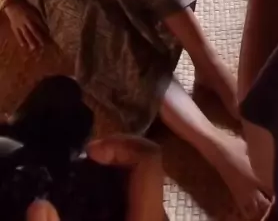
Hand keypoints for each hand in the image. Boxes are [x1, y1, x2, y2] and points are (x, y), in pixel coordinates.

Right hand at [5, 0, 46, 50]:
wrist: (14, 5)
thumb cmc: (27, 7)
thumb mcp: (34, 10)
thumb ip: (39, 18)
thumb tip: (45, 27)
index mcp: (33, 15)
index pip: (40, 24)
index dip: (45, 30)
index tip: (49, 35)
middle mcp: (27, 20)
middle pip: (33, 30)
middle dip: (39, 38)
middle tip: (43, 45)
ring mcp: (20, 24)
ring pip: (26, 34)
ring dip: (30, 41)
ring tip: (34, 48)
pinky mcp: (14, 27)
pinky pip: (18, 34)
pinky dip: (21, 40)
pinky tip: (24, 45)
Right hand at [25, 137, 166, 220]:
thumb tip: (38, 205)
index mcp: (149, 215)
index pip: (149, 157)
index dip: (121, 144)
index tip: (90, 151)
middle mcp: (158, 212)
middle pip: (143, 163)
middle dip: (111, 156)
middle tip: (81, 164)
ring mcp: (153, 217)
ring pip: (139, 181)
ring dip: (111, 173)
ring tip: (82, 180)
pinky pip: (135, 197)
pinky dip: (114, 191)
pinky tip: (90, 203)